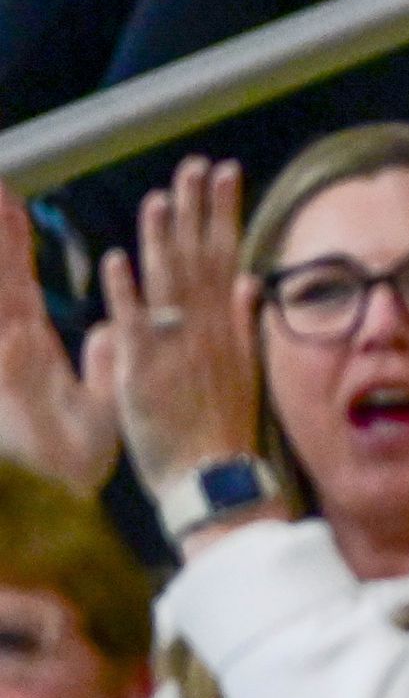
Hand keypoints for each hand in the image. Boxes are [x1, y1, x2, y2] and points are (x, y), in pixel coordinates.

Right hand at [0, 204, 117, 493]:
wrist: (65, 498)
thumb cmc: (71, 452)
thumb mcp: (95, 394)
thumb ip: (100, 358)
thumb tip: (110, 328)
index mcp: (30, 346)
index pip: (19, 282)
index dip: (11, 242)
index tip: (5, 199)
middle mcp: (14, 352)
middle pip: (2, 284)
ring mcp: (12, 375)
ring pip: (1, 314)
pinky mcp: (19, 405)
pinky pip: (16, 371)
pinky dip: (14, 351)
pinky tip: (16, 330)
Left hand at [89, 160, 262, 501]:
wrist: (214, 477)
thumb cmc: (226, 429)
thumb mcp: (247, 370)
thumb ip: (244, 322)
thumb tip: (251, 282)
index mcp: (226, 326)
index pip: (224, 254)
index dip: (223, 212)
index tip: (224, 173)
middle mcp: (203, 331)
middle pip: (198, 258)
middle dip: (197, 209)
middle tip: (194, 166)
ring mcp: (175, 349)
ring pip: (167, 285)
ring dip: (162, 241)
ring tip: (159, 199)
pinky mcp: (145, 372)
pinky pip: (133, 326)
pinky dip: (126, 294)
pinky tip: (119, 261)